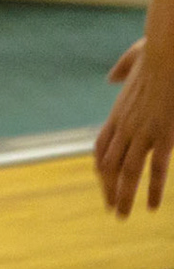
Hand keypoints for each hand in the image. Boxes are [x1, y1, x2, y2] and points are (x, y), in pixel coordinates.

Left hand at [95, 37, 173, 216]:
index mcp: (118, 113)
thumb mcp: (132, 62)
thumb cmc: (156, 53)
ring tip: (123, 216)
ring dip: (124, 196)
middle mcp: (124, 125)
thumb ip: (120, 72)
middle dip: (109, 189)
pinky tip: (153, 207)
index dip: (101, 169)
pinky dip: (153, 189)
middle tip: (112, 210)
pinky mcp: (164, 134)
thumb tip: (111, 77)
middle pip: (108, 165)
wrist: (168, 52)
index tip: (103, 184)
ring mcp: (142, 131)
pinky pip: (156, 168)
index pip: (101, 148)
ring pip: (126, 171)